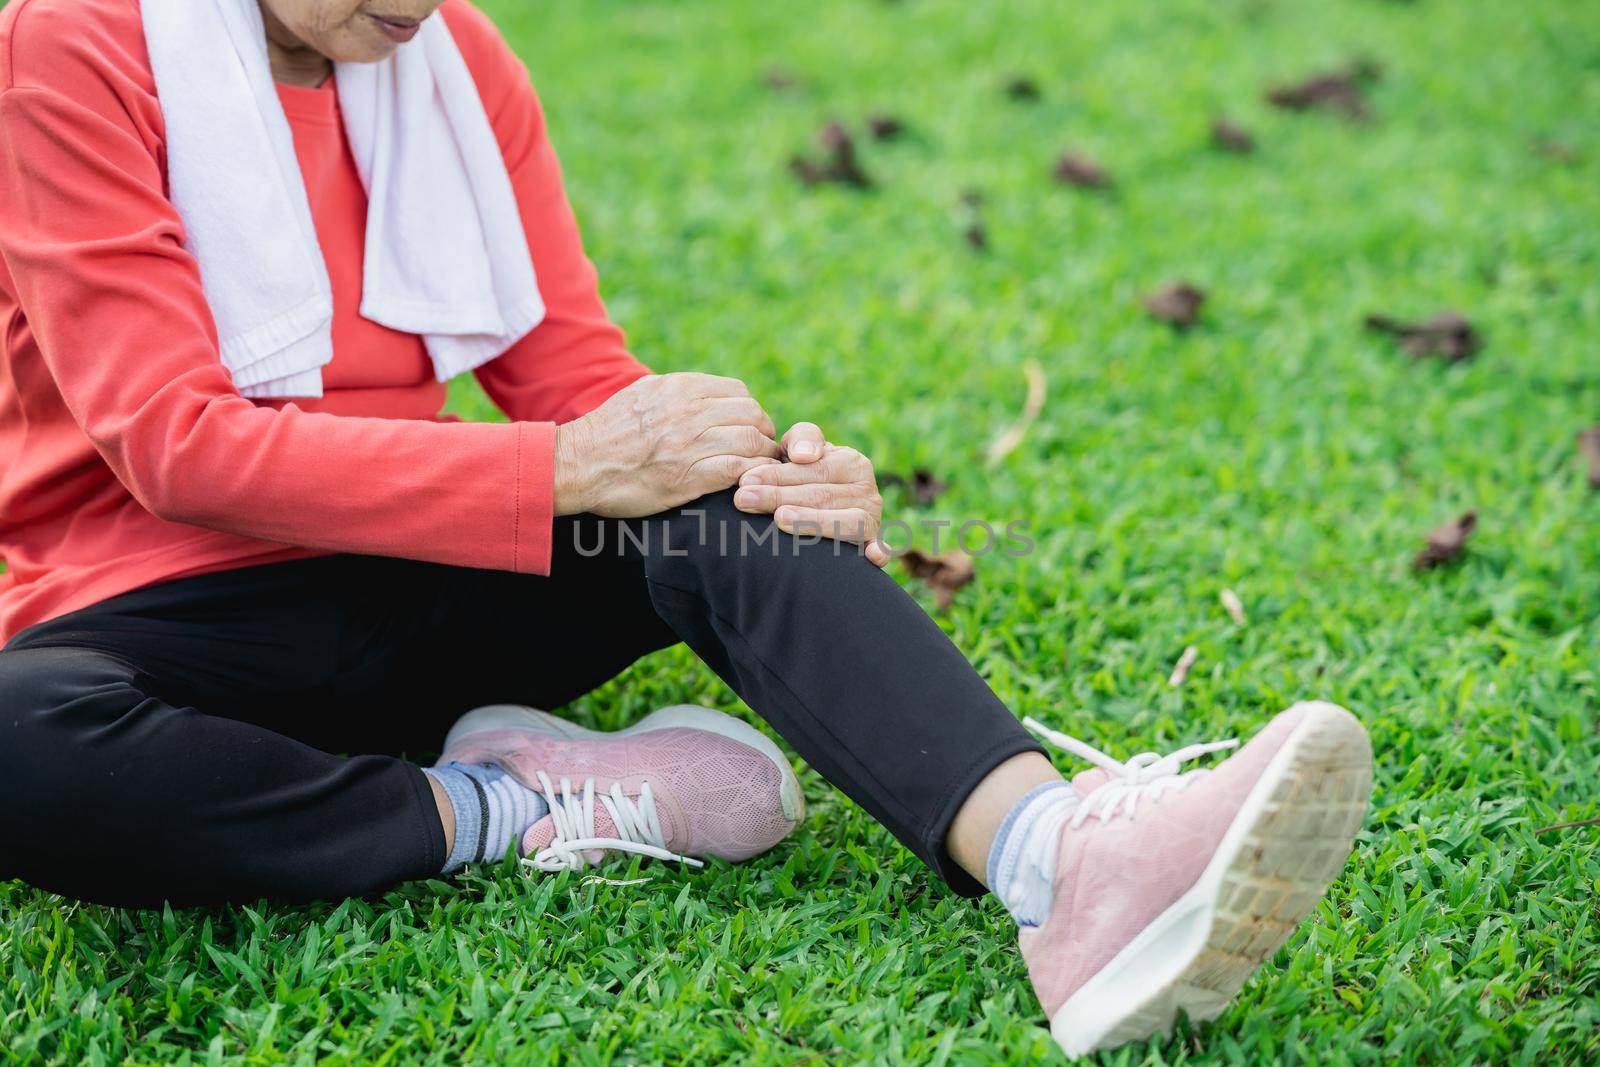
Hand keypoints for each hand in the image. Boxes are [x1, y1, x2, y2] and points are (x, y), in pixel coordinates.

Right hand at [555, 373, 779, 515]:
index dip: (750, 413)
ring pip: (751, 441)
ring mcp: (689, 443)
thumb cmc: (606, 433)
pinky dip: (752, 476)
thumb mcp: (641, 395)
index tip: (749, 429)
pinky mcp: (687, 476)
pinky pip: (738, 470)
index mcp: (678, 388)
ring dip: (762, 458)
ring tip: (759, 470)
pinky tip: (749, 484)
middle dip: (763, 433)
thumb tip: (702, 394)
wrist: (576, 464)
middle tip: (760, 451)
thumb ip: (675, 393)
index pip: (738, 393)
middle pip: (751, 415)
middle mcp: (688, 410)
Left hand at [733, 422, 888, 565]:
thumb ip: (801, 440)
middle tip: (744, 500)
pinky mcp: (874, 545)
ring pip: (846, 521)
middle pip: (823, 496)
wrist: (816, 505)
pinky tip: (870, 556)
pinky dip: (878, 551)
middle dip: (780, 497)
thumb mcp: (798, 450)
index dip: (778, 474)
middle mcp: (868, 491)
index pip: (814, 469)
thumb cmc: (801, 476)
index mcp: (852, 463)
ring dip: (813, 521)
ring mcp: (873, 520)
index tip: (745, 481)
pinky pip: (879, 549)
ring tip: (779, 518)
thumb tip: (806, 455)